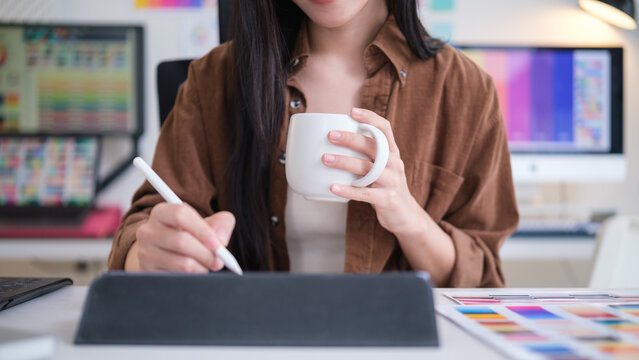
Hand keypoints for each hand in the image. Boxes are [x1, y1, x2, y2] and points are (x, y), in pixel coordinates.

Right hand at [134, 203, 235, 272]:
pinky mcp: (147, 272)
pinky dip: (192, 277)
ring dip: (201, 267)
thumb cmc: (189, 234)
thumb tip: (222, 240)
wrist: (164, 251)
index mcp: (161, 212)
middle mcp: (148, 231)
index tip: (218, 244)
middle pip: (181, 241)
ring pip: (181, 263)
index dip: (202, 230)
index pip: (180, 215)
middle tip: (219, 261)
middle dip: (206, 254)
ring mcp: (145, 252)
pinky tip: (195, 273)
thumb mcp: (205, 223)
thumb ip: (221, 223)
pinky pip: (176, 277)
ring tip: (207, 266)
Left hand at [322, 107, 424, 236]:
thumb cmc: (387, 187)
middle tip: (331, 135)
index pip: (385, 129)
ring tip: (326, 159)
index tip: (352, 112)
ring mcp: (392, 182)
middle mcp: (394, 164)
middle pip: (373, 146)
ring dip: (345, 162)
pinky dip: (348, 190)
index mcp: (392, 153)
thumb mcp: (383, 168)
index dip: (370, 118)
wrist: (405, 215)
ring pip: (368, 168)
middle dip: (351, 139)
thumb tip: (336, 141)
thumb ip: (368, 155)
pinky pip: (365, 193)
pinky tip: (333, 187)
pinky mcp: (386, 199)